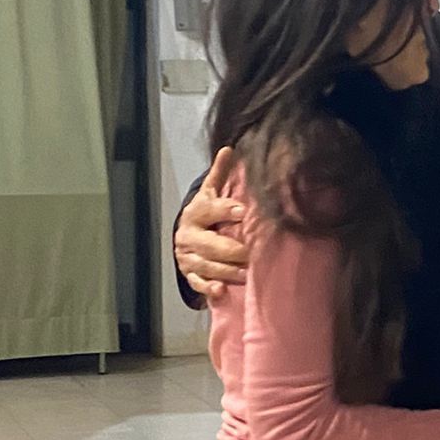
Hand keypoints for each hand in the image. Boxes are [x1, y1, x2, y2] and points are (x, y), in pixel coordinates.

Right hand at [176, 147, 251, 297]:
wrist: (185, 236)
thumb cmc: (205, 214)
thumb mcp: (209, 193)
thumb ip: (220, 174)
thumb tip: (229, 149)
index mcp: (195, 212)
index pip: (210, 210)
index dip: (226, 210)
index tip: (244, 211)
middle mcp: (188, 235)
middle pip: (210, 244)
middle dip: (233, 249)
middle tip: (254, 251)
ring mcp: (187, 256)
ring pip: (207, 265)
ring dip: (228, 271)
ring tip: (249, 273)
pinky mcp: (189, 273)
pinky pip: (197, 283)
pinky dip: (209, 288)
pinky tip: (222, 290)